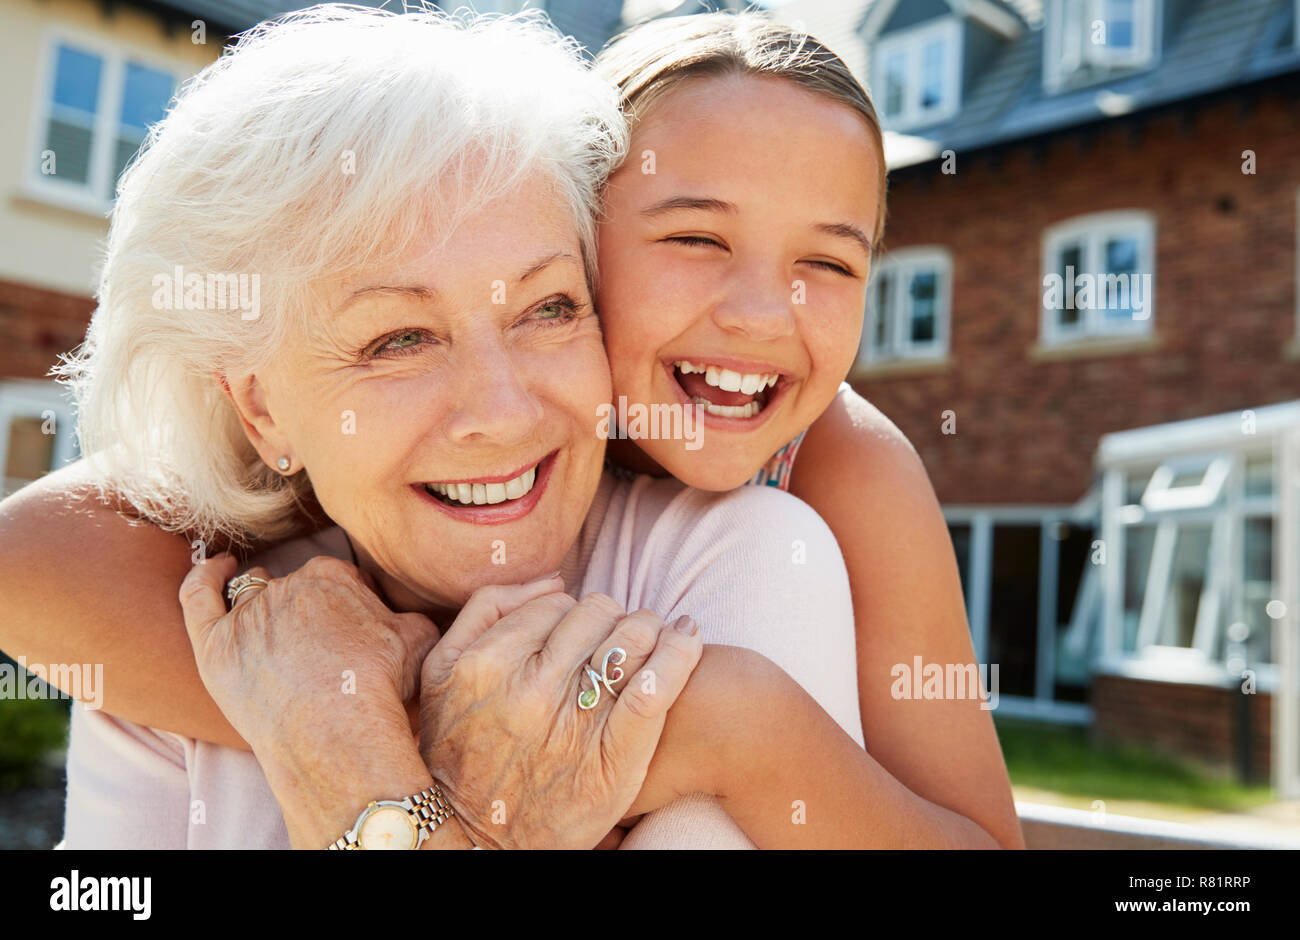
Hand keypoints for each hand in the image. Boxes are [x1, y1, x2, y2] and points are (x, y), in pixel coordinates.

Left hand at [179, 554, 443, 846]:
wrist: (337, 732)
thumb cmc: (379, 687)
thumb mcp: (418, 638)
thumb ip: (408, 617)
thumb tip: (406, 618)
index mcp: (332, 577)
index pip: (338, 579)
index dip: (347, 603)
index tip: (354, 629)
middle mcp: (287, 586)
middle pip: (294, 590)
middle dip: (308, 612)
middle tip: (322, 650)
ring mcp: (246, 615)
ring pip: (251, 596)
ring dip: (262, 604)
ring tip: (275, 630)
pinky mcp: (215, 645)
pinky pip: (198, 595)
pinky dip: (205, 576)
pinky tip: (218, 567)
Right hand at [417, 581, 703, 848]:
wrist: (477, 842)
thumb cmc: (460, 754)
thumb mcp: (440, 677)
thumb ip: (485, 613)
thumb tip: (552, 580)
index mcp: (486, 664)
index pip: (557, 603)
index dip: (573, 612)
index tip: (579, 632)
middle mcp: (530, 690)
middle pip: (598, 614)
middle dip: (612, 617)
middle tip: (617, 634)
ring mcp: (574, 726)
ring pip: (632, 639)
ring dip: (648, 628)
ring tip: (654, 635)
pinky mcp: (613, 760)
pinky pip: (657, 689)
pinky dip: (680, 654)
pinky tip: (688, 637)